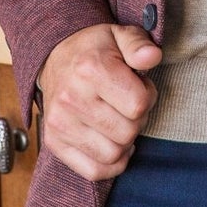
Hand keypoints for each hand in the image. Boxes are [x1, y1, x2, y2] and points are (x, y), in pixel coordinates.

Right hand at [38, 22, 161, 181]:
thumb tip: (152, 57)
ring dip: (124, 142)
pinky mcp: (53, 142)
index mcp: (90, 69)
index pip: (138, 104)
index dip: (148, 96)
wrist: (56, 58)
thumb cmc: (94, 50)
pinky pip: (93, 171)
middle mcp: (71, 98)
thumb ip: (139, 44)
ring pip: (113, 155)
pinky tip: (112, 143)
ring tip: (119, 120)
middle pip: (127, 132)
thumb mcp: (120, 35)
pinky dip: (110, 164)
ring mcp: (59, 123)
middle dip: (137, 120)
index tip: (138, 86)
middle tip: (128, 105)